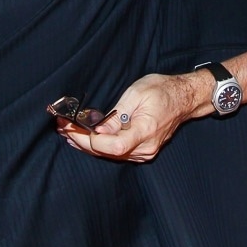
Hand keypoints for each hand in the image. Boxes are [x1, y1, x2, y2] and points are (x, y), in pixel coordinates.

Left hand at [58, 72, 208, 162]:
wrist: (184, 98)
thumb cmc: (163, 90)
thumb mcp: (136, 93)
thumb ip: (116, 114)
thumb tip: (97, 130)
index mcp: (145, 131)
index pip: (113, 146)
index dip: (90, 140)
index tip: (73, 128)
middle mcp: (145, 148)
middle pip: (107, 153)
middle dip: (81, 141)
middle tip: (62, 128)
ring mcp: (145, 152)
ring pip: (109, 155)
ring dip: (87, 144)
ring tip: (68, 132)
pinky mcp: (142, 151)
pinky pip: (116, 153)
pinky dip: (99, 146)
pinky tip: (85, 138)